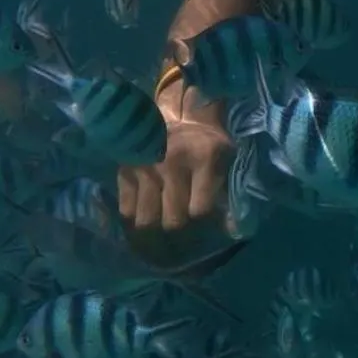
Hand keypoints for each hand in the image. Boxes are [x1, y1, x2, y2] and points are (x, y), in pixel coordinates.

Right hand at [116, 116, 234, 263]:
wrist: (176, 114)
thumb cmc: (208, 144)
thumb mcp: (227, 160)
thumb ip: (230, 193)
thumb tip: (232, 232)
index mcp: (205, 158)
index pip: (200, 211)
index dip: (204, 228)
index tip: (207, 231)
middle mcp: (172, 163)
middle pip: (173, 221)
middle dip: (180, 238)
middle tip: (184, 243)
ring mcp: (145, 168)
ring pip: (146, 222)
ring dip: (156, 237)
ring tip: (163, 241)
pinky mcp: (125, 171)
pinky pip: (127, 211)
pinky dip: (136, 224)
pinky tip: (145, 226)